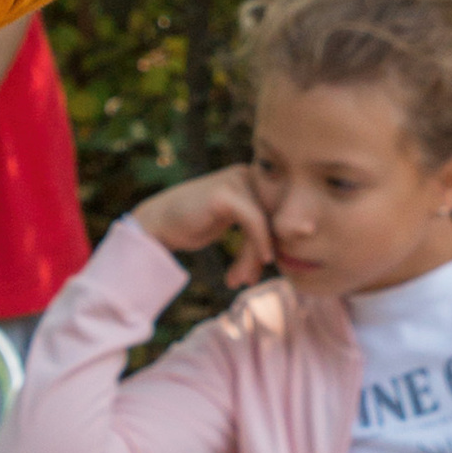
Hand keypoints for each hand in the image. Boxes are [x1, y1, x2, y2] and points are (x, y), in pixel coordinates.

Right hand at [131, 163, 277, 288]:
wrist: (155, 224)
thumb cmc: (190, 225)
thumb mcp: (231, 223)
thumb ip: (258, 226)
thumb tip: (296, 239)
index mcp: (252, 176)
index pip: (277, 211)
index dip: (274, 241)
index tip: (260, 269)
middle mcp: (247, 173)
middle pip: (273, 217)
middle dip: (262, 252)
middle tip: (247, 279)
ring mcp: (236, 180)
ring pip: (264, 222)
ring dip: (254, 256)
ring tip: (240, 279)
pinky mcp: (226, 193)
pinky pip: (254, 221)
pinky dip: (259, 243)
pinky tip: (261, 261)